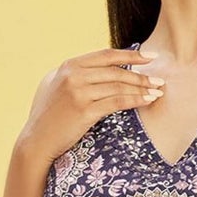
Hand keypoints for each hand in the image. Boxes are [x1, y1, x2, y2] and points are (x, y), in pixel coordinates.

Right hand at [20, 46, 164, 165]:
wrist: (36, 141)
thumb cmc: (47, 117)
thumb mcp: (55, 86)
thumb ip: (73, 75)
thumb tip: (95, 68)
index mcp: (69, 66)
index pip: (106, 55)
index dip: (131, 55)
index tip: (150, 57)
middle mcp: (74, 75)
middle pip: (116, 70)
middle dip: (141, 74)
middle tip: (160, 79)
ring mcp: (79, 92)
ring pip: (118, 85)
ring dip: (142, 88)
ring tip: (158, 91)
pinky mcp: (84, 110)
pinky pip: (116, 102)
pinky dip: (135, 100)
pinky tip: (148, 101)